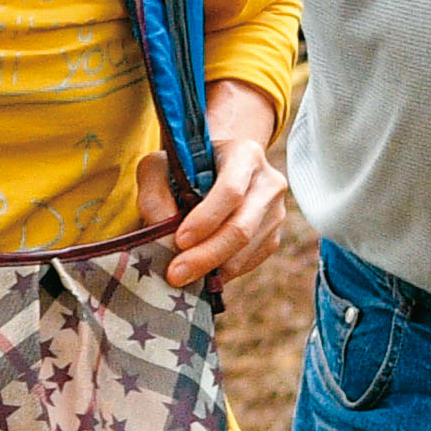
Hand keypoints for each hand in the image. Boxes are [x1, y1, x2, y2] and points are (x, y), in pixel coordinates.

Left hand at [148, 83, 293, 292]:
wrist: (218, 167)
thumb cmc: (186, 165)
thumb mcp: (161, 166)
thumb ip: (154, 195)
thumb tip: (162, 236)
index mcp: (245, 155)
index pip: (231, 191)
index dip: (205, 220)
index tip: (179, 241)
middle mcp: (268, 183)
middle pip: (242, 228)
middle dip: (206, 256)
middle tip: (175, 275)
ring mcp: (276, 212)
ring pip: (246, 252)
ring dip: (212, 269)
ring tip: (183, 274)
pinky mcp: (273, 237)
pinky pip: (249, 263)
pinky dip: (222, 271)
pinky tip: (200, 268)